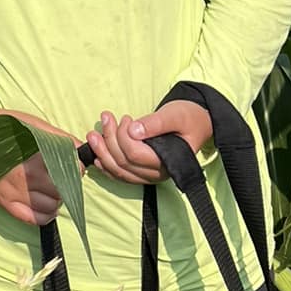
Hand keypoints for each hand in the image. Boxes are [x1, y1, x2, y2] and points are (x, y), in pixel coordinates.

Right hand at [0, 108, 72, 225]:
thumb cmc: (3, 131)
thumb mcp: (30, 125)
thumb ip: (56, 136)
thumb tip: (79, 146)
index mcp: (35, 157)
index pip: (71, 171)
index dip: (75, 168)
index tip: (73, 166)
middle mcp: (27, 178)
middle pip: (63, 191)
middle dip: (67, 185)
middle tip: (61, 178)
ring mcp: (16, 194)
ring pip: (52, 207)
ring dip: (56, 200)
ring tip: (51, 190)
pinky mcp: (7, 204)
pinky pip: (35, 219)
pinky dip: (45, 215)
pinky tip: (46, 206)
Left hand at [86, 99, 213, 185]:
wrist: (197, 124)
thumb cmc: (189, 118)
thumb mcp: (175, 115)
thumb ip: (155, 123)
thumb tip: (133, 130)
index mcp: (168, 161)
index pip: (135, 155)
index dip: (123, 136)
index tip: (126, 118)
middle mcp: (158, 173)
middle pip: (123, 163)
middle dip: (108, 140)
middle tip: (104, 118)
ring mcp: (149, 175)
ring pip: (119, 171)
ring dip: (102, 153)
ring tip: (93, 134)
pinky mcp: (143, 172)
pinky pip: (121, 175)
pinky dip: (106, 166)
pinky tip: (96, 155)